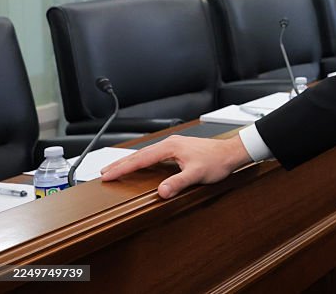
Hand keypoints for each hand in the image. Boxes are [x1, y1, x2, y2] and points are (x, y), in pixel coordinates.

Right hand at [100, 134, 252, 198]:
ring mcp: (174, 145)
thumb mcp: (197, 174)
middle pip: (140, 154)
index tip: (107, 175)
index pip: (140, 159)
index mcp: (171, 147)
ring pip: (146, 154)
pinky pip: (154, 155)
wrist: (231, 153)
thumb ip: (178, 183)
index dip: (122, 168)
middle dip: (121, 164)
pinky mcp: (178, 149)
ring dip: (131, 162)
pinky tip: (140, 166)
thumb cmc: (217, 161)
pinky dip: (142, 161)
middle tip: (103, 172)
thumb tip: (162, 191)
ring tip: (116, 169)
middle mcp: (170, 143)